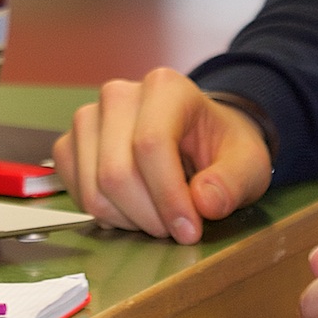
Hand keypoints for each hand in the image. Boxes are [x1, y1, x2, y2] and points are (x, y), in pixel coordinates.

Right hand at [54, 69, 272, 243]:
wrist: (198, 138)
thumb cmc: (221, 147)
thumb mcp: (248, 164)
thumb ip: (233, 183)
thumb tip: (204, 202)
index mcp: (165, 87)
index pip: (150, 144)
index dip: (168, 197)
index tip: (189, 230)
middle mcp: (118, 95)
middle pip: (116, 172)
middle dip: (149, 216)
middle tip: (177, 229)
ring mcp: (88, 119)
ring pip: (95, 189)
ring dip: (129, 220)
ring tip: (159, 218)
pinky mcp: (70, 145)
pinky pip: (77, 194)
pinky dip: (107, 216)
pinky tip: (134, 211)